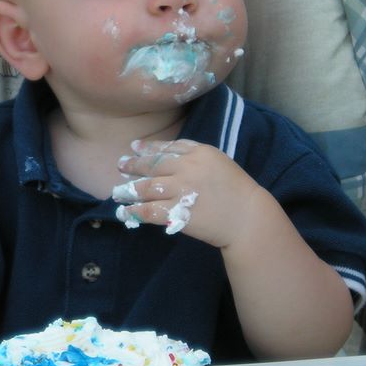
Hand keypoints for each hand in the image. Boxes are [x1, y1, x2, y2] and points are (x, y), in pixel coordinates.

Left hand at [113, 138, 261, 246]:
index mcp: (199, 153)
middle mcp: (187, 168)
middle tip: (120, 165)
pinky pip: (149, 211)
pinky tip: (125, 212)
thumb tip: (165, 152)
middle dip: (133, 165)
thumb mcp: (218, 161)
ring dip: (128, 190)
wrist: (248, 218)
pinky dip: (134, 211)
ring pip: (146, 188)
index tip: (134, 148)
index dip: (148, 148)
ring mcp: (181, 190)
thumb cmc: (236, 190)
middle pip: (152, 165)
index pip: (167, 149)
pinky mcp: (178, 212)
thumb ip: (193, 154)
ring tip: (117, 192)